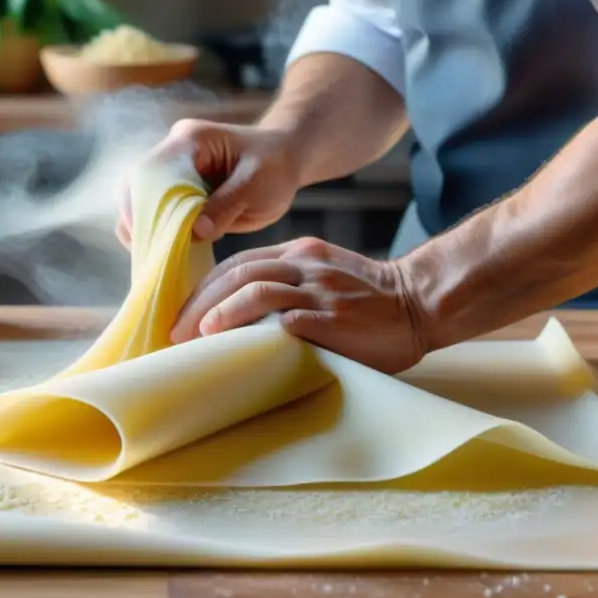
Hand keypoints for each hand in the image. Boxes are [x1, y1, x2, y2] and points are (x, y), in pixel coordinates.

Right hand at [116, 119, 302, 247]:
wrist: (285, 159)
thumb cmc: (276, 166)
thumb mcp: (257, 184)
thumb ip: (227, 204)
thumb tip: (196, 232)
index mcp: (190, 141)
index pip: (152, 172)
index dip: (144, 205)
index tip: (150, 237)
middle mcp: (173, 152)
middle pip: (136, 186)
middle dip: (138, 221)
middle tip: (148, 256)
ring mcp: (172, 172)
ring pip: (140, 201)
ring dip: (144, 230)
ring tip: (153, 262)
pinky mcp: (177, 191)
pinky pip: (156, 213)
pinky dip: (157, 234)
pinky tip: (164, 257)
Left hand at [170, 237, 427, 373]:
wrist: (421, 304)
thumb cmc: (373, 301)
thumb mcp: (328, 277)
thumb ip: (293, 286)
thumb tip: (244, 318)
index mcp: (302, 253)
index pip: (240, 263)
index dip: (206, 287)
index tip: (185, 312)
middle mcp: (306, 265)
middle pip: (237, 273)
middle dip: (200, 302)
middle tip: (175, 330)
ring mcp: (319, 290)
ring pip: (254, 289)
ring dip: (218, 312)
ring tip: (194, 334)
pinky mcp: (331, 317)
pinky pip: (284, 318)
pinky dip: (252, 329)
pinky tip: (232, 343)